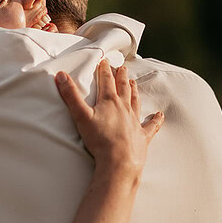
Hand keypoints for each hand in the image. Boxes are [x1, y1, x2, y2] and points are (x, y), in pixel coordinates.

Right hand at [55, 59, 163, 176]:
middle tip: (122, 68)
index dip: (104, 70)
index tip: (104, 61)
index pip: (106, 81)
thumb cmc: (100, 140)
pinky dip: (155, 120)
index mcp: (109, 102)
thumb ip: (71, 95)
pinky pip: (151, 126)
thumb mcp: (81, 116)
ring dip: (134, 92)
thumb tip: (61, 75)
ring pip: (135, 102)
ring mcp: (135, 122)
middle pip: (123, 88)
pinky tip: (160, 115)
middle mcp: (124, 108)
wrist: (119, 161)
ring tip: (133, 83)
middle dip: (121, 77)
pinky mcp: (142, 136)